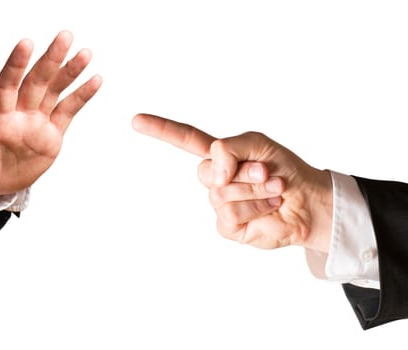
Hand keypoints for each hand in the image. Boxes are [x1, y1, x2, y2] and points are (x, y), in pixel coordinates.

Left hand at [0, 31, 101, 199]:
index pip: (7, 85)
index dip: (16, 65)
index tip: (26, 44)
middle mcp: (20, 115)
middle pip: (37, 82)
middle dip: (50, 60)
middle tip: (64, 37)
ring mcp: (37, 123)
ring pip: (55, 92)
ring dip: (70, 72)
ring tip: (85, 54)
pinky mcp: (52, 136)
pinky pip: (69, 112)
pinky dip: (81, 96)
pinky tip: (94, 80)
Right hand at [132, 113, 331, 252]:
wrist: (308, 200)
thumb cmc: (284, 167)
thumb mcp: (257, 143)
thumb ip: (228, 148)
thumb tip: (214, 176)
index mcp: (220, 154)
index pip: (184, 140)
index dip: (160, 130)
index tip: (136, 120)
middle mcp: (215, 178)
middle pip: (205, 171)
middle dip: (242, 171)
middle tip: (266, 173)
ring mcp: (219, 202)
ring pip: (221, 193)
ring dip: (254, 190)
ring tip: (273, 190)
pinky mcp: (228, 225)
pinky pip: (230, 214)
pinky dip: (256, 208)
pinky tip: (269, 207)